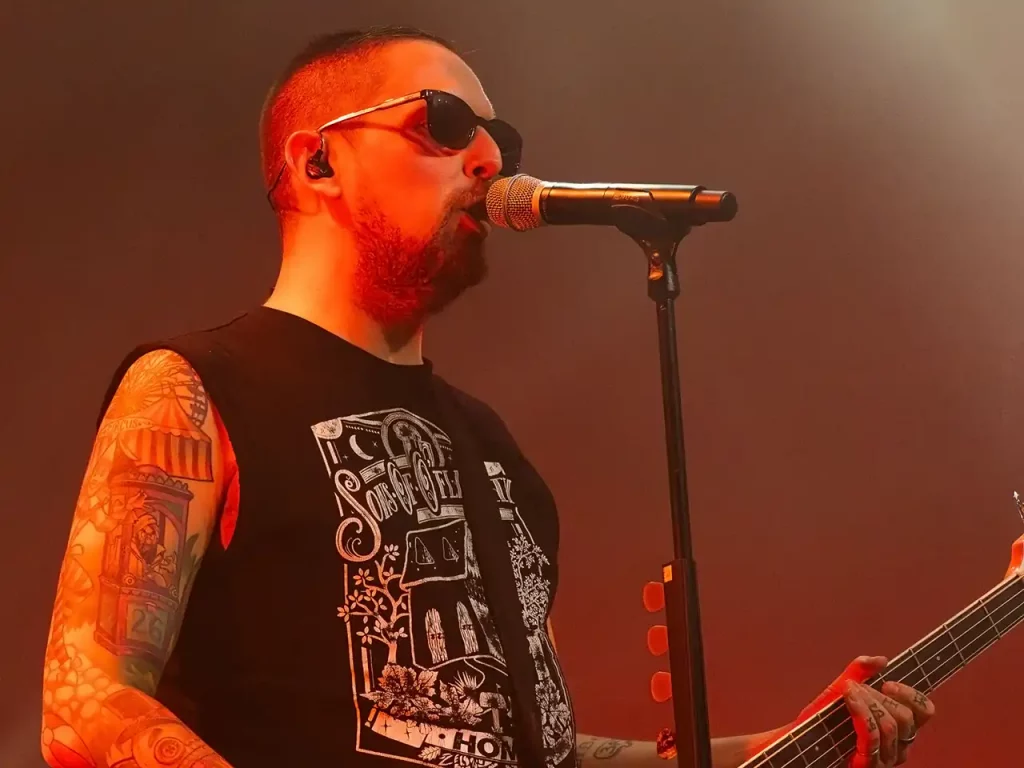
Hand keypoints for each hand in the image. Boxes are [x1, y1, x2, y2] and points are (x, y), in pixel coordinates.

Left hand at [797, 656, 935, 766]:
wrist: (799, 742)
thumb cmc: (822, 719)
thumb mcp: (840, 690)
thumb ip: (859, 672)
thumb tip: (882, 659)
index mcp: (899, 729)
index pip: (924, 711)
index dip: (912, 695)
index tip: (887, 683)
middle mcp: (897, 747)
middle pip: (905, 717)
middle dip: (879, 696)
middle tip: (857, 688)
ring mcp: (883, 759)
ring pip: (889, 726)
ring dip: (867, 702)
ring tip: (849, 692)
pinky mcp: (866, 765)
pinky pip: (871, 737)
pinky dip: (861, 712)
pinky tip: (849, 697)